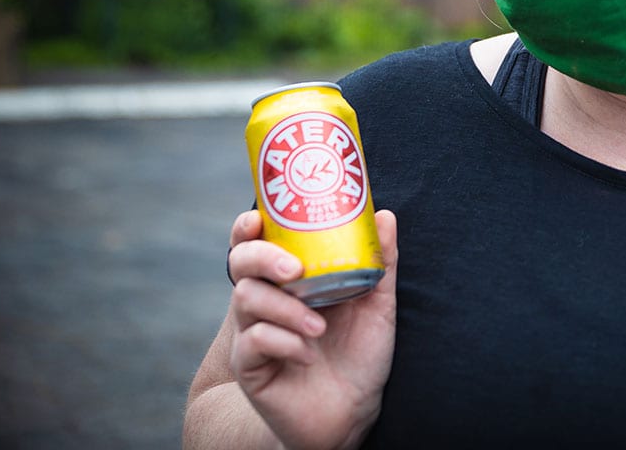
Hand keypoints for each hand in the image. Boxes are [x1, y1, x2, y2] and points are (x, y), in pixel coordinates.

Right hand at [226, 209, 397, 449]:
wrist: (354, 410)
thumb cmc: (360, 352)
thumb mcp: (377, 304)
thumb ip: (380, 262)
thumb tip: (384, 216)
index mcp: (289, 279)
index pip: (255, 242)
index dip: (247, 226)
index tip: (259, 218)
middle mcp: (266, 300)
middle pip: (241, 262)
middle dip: (263, 258)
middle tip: (295, 270)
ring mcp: (253, 332)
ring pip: (245, 300)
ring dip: (285, 307)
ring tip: (318, 325)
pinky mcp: (250, 367)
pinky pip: (252, 342)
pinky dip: (284, 342)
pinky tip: (308, 354)